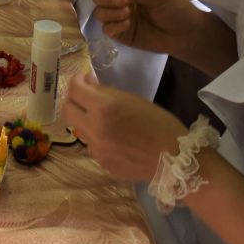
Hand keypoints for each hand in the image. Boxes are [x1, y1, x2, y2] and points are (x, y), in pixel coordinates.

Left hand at [60, 73, 188, 181]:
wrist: (176, 160)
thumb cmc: (160, 124)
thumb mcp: (133, 100)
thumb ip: (108, 93)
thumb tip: (89, 86)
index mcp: (104, 108)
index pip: (75, 89)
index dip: (77, 80)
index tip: (85, 79)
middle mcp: (95, 129)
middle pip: (67, 110)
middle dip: (74, 99)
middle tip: (87, 96)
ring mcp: (97, 150)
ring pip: (79, 129)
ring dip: (86, 119)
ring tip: (105, 119)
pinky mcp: (102, 164)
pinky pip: (92, 145)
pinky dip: (98, 137)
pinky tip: (116, 137)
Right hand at [91, 0, 206, 55]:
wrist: (187, 35)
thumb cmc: (176, 8)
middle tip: (124, 1)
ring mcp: (119, 16)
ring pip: (99, 12)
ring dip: (110, 12)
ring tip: (128, 15)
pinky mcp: (121, 33)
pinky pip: (106, 28)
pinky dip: (113, 26)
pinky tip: (128, 25)